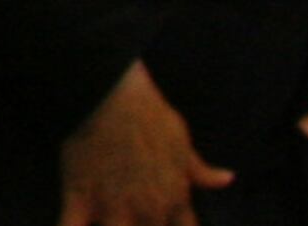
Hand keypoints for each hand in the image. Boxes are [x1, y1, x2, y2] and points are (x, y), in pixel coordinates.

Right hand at [57, 59, 229, 225]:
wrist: (109, 94)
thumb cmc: (149, 114)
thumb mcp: (182, 142)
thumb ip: (200, 170)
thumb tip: (227, 179)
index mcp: (175, 200)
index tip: (163, 223)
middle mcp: (148, 211)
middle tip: (132, 220)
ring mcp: (113, 208)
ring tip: (108, 224)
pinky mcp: (79, 198)